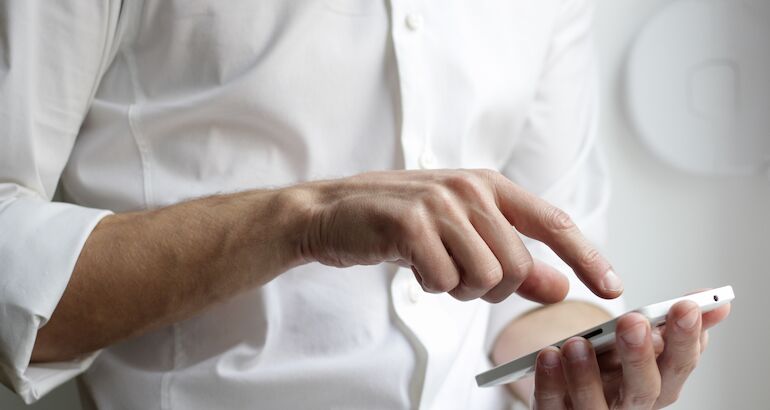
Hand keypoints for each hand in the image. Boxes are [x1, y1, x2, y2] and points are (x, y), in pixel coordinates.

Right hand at [292, 169, 622, 302]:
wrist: (333, 212)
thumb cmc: (400, 222)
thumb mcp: (463, 235)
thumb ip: (514, 259)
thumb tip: (560, 286)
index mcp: (489, 185)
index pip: (553, 223)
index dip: (587, 257)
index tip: (612, 288)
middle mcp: (470, 188)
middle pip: (517, 266)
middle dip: (492, 288)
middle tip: (458, 275)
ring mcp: (440, 203)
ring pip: (485, 278)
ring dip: (459, 288)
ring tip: (434, 266)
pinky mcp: (410, 223)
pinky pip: (444, 281)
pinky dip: (430, 286)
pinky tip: (412, 265)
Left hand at [531, 298, 730, 408]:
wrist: (571, 387)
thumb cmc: (612, 364)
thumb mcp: (643, 341)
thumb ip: (674, 323)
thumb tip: (719, 301)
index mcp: (658, 384)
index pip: (679, 366)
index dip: (686, 339)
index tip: (686, 306)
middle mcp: (630, 405)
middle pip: (643, 390)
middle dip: (639, 356)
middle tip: (633, 322)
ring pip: (594, 406)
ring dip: (586, 374)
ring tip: (577, 343)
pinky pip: (553, 406)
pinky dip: (550, 383)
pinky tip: (548, 356)